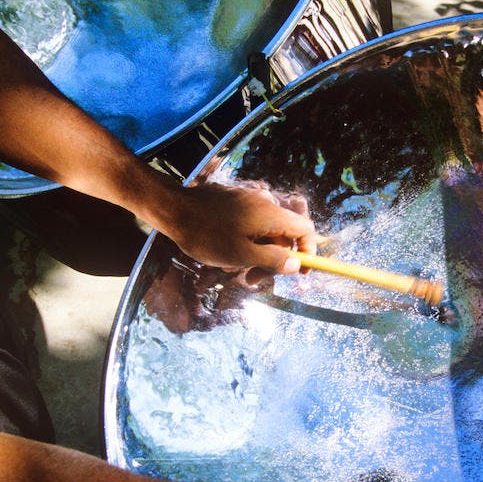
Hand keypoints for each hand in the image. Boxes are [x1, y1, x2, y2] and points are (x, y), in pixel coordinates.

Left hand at [157, 181, 315, 277]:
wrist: (174, 210)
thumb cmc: (206, 235)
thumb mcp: (241, 254)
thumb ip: (272, 260)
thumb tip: (296, 264)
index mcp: (270, 215)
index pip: (305, 229)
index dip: (308, 251)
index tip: (301, 272)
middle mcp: (264, 204)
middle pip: (283, 235)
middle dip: (273, 260)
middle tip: (253, 279)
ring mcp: (249, 202)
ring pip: (264, 233)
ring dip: (256, 254)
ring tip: (234, 268)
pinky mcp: (235, 203)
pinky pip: (250, 225)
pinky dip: (245, 242)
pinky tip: (226, 254)